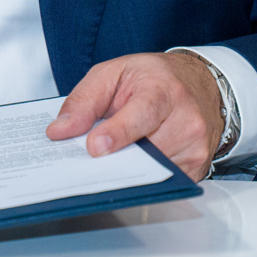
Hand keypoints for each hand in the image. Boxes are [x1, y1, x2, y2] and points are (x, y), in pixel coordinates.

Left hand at [45, 50, 225, 179]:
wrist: (198, 84)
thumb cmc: (154, 77)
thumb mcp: (112, 73)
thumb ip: (84, 100)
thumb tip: (59, 132)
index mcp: (164, 89)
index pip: (143, 114)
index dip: (119, 133)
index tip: (95, 147)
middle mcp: (187, 119)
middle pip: (145, 151)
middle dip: (114, 157)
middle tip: (90, 157)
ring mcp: (195, 147)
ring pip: (152, 172)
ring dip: (127, 168)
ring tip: (116, 153)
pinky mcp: (197, 168)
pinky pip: (162, 183)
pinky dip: (143, 178)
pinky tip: (134, 163)